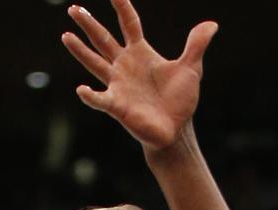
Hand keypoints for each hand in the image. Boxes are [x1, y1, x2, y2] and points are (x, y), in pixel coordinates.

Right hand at [61, 0, 216, 152]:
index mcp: (140, 52)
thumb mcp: (191, 69)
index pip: (128, 23)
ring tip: (66, 36)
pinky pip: (100, 99)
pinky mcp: (117, 105)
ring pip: (94, 63)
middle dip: (89, 24)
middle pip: (103, 39)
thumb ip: (196, 45)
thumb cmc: (180, 100)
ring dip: (80, 51)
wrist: (176, 130)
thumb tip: (212, 24)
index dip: (122, 7)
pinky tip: (82, 89)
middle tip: (73, 8)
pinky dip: (90, 95)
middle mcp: (124, 65)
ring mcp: (118, 84)